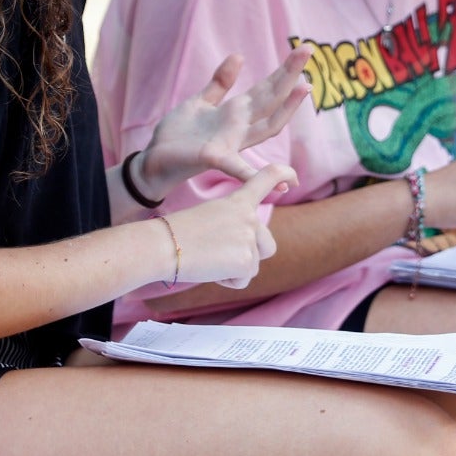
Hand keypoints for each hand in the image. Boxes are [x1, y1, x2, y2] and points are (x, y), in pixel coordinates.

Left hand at [140, 49, 311, 195]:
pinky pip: (236, 167)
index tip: (302, 51)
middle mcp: (239, 128)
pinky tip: (279, 183)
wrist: (154, 161)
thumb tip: (239, 56)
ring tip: (303, 89)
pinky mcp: (213, 158)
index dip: (284, 72)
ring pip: (266, 126)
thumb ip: (220, 83)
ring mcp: (230, 144)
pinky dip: (253, 173)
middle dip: (289, 77)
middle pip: (271, 100)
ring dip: (286, 109)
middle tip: (308, 51)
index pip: (266, 90)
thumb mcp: (200, 102)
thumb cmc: (179, 135)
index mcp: (235, 113)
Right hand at [163, 164, 291, 289]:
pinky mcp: (246, 260)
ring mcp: (249, 238)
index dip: (283, 174)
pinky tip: (211, 270)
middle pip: (267, 244)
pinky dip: (228, 281)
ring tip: (211, 260)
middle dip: (250, 255)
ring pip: (254, 264)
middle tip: (219, 254)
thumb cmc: (176, 233)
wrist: (163, 246)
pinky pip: (244, 280)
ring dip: (236, 269)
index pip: (266, 178)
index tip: (292, 177)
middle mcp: (249, 217)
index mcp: (237, 201)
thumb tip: (240, 247)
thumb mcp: (209, 216)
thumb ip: (232, 225)